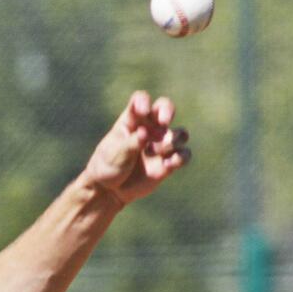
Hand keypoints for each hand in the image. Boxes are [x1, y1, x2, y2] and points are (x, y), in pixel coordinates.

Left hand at [82, 91, 189, 206]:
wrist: (109, 191)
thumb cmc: (107, 167)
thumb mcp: (114, 154)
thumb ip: (131, 142)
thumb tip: (145, 133)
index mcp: (131, 121)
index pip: (140, 100)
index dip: (144, 101)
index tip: (143, 110)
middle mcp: (149, 128)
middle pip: (165, 108)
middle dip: (168, 111)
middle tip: (163, 122)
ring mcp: (160, 144)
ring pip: (180, 133)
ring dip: (173, 139)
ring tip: (158, 149)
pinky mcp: (168, 162)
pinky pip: (184, 155)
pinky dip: (180, 157)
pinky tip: (167, 164)